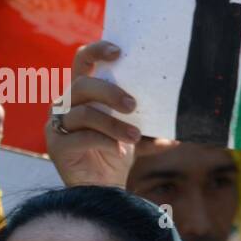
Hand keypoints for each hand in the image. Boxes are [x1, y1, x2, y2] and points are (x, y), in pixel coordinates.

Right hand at [45, 41, 139, 188]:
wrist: (101, 189)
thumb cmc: (115, 152)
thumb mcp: (133, 130)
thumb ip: (149, 120)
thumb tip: (184, 117)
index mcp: (82, 92)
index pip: (83, 61)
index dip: (97, 51)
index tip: (118, 52)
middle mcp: (65, 103)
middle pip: (83, 85)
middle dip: (110, 92)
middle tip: (132, 105)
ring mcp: (57, 124)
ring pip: (85, 113)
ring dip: (113, 124)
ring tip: (135, 135)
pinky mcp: (56, 145)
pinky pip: (82, 137)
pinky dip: (105, 141)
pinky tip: (119, 150)